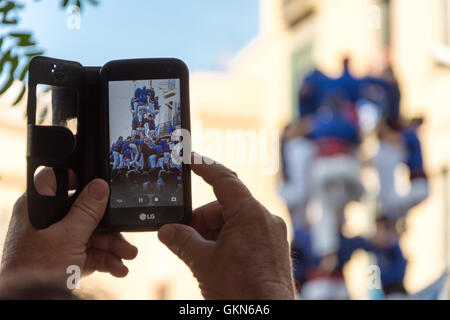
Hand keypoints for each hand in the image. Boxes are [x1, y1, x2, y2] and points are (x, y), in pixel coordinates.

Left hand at [1, 168, 137, 281]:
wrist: (31, 303)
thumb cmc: (36, 270)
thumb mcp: (68, 238)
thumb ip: (87, 211)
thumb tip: (100, 186)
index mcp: (38, 208)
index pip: (58, 181)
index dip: (80, 179)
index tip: (103, 187)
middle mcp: (48, 222)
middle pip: (84, 213)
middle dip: (108, 226)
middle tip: (125, 231)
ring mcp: (57, 241)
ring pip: (91, 235)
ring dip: (112, 246)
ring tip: (128, 255)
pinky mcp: (65, 259)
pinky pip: (90, 253)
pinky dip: (105, 259)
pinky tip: (119, 268)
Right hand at [158, 153, 293, 299]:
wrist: (266, 316)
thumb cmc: (240, 290)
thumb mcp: (203, 262)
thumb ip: (182, 241)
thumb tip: (167, 231)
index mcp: (250, 214)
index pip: (225, 180)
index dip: (205, 167)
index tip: (192, 159)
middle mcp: (266, 219)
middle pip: (226, 206)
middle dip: (202, 220)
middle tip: (184, 237)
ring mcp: (272, 234)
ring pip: (235, 222)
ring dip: (214, 233)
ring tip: (200, 255)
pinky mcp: (274, 248)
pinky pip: (247, 234)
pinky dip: (228, 241)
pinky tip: (216, 259)